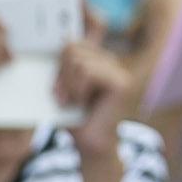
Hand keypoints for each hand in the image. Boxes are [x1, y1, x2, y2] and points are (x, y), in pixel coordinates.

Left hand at [57, 40, 132, 160]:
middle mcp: (111, 61)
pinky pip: (87, 72)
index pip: (77, 37)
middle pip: (72, 47)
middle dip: (59, 73)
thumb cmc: (73, 117)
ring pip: (77, 60)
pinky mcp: (122, 82)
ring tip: (70, 102)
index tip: (59, 67)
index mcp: (98, 59)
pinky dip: (77, 90)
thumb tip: (65, 38)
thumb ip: (65, 63)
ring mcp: (120, 70)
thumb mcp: (63, 85)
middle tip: (60, 96)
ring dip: (66, 85)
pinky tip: (82, 103)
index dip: (67, 46)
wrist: (89, 145)